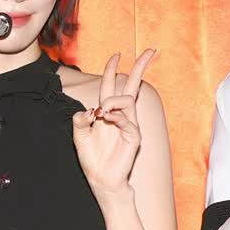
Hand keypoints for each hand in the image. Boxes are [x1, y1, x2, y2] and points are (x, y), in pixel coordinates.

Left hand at [71, 50, 152, 199]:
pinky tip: (107, 118)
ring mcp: (129, 125)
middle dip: (140, 67)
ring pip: (127, 100)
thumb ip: (80, 121)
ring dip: (113, 100)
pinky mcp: (134, 137)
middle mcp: (121, 115)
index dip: (113, 70)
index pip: (112, 86)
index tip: (116, 55)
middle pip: (133, 86)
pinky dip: (117, 116)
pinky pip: (128, 120)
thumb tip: (88, 110)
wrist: (101, 179)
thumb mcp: (79, 136)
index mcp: (107, 112)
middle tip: (150, 50)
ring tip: (102, 112)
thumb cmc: (92, 158)